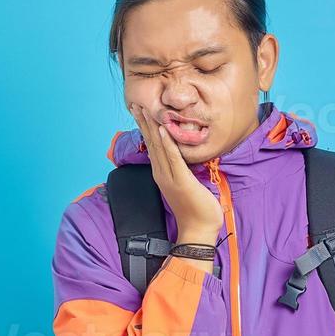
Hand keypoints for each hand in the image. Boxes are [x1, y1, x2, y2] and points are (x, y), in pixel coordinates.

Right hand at [127, 102, 222, 244]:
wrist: (198, 231)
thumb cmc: (196, 210)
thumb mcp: (186, 185)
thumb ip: (181, 171)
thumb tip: (182, 159)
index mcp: (162, 174)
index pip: (152, 147)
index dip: (146, 128)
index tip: (140, 111)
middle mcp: (162, 174)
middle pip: (150, 143)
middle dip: (143, 122)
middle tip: (136, 103)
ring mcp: (170, 177)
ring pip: (158, 148)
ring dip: (151, 127)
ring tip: (144, 110)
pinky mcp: (181, 181)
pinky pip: (172, 158)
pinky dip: (167, 143)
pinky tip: (162, 129)